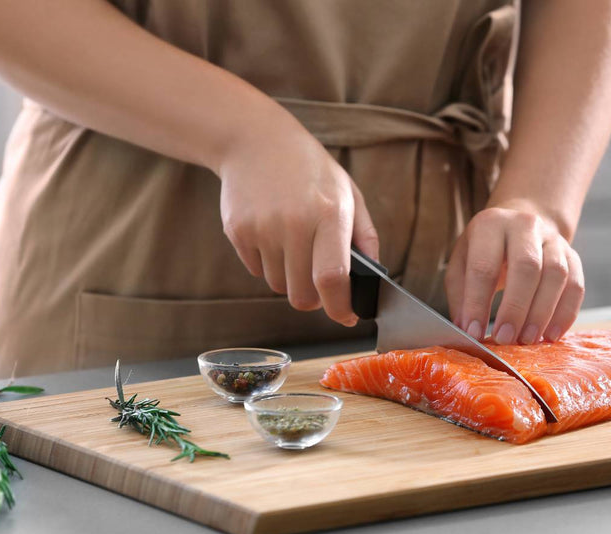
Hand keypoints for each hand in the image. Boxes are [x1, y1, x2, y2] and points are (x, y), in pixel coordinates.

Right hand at [217, 106, 379, 326]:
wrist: (255, 140)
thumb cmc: (310, 170)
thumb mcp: (348, 193)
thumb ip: (365, 237)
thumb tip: (373, 280)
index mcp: (329, 213)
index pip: (332, 277)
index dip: (339, 307)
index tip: (347, 316)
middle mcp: (293, 222)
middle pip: (302, 294)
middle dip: (315, 299)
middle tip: (320, 283)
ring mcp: (262, 227)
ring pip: (278, 286)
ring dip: (290, 278)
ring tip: (294, 245)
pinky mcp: (237, 230)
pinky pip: (256, 270)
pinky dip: (268, 263)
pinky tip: (272, 232)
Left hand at [445, 205, 584, 344]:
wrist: (518, 227)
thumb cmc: (485, 252)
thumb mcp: (461, 264)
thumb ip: (460, 296)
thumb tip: (466, 330)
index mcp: (490, 224)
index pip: (483, 267)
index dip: (477, 303)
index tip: (474, 333)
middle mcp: (525, 225)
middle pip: (527, 267)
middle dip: (515, 308)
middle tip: (505, 338)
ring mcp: (553, 239)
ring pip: (556, 275)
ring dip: (542, 313)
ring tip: (527, 339)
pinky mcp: (572, 256)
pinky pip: (576, 286)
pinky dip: (565, 314)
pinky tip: (551, 335)